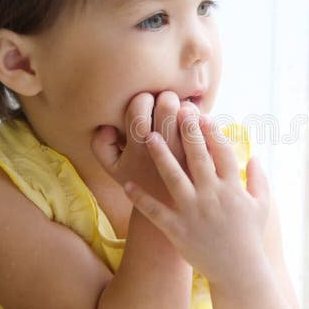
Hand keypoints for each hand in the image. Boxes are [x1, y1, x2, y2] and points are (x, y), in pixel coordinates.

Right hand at [91, 91, 198, 206]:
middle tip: (167, 100)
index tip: (146, 103)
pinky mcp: (204, 160)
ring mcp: (186, 155)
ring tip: (182, 110)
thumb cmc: (142, 183)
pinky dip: (204, 119)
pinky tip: (198, 122)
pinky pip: (207, 129)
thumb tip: (107, 126)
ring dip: (186, 106)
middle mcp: (163, 151)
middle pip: (167, 105)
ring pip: (189, 114)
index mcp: (137, 149)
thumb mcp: (114, 170)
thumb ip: (100, 146)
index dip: (143, 98)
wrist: (173, 212)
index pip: (138, 108)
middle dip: (167, 96)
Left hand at [122, 106, 270, 288]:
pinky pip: (156, 212)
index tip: (202, 115)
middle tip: (176, 110)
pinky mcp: (178, 230)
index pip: (222, 153)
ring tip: (148, 136)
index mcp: (232, 189)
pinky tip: (127, 185)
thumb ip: (259, 180)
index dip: (212, 132)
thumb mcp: (262, 206)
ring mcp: (194, 213)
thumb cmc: (250, 237)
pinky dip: (141, 199)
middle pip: (198, 158)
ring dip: (161, 156)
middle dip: (187, 132)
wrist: (239, 272)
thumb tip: (255, 156)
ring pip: (174, 179)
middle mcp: (213, 197)